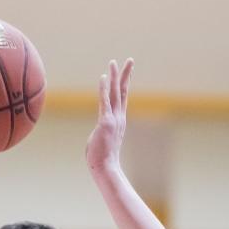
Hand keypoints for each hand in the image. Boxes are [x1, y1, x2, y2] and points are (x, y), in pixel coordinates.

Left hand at [86, 58, 132, 176]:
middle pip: (123, 91)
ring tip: (113, 62)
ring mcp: (113, 119)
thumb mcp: (102, 140)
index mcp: (119, 120)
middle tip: (129, 59)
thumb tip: (99, 133)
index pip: (123, 98)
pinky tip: (103, 77)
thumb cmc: (102, 158)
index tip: (127, 71)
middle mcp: (119, 117)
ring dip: (114, 76)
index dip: (125, 82)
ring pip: (115, 93)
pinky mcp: (105, 122)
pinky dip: (104, 88)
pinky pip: (104, 101)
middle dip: (125, 74)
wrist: (105, 168)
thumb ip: (102, 131)